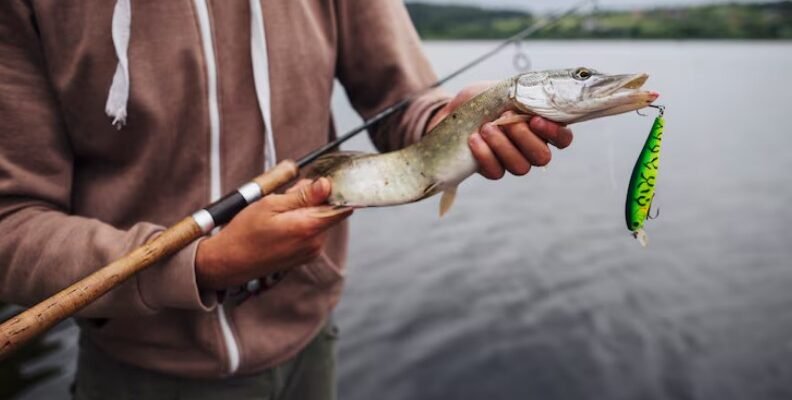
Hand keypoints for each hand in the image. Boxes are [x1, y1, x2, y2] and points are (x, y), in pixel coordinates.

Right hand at [195, 178, 351, 289]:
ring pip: (319, 220)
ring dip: (305, 211)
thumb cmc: (245, 233)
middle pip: (329, 210)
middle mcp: (315, 243)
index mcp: (309, 228)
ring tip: (279, 213)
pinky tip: (280, 225)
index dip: (334, 190)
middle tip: (286, 196)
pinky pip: (311, 232)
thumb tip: (326, 184)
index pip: (342, 206)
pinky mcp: (305, 256)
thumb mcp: (271, 204)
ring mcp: (311, 251)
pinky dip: (300, 223)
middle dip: (313, 198)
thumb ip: (303, 195)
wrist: (229, 262)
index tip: (320, 181)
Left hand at [428, 82, 573, 178]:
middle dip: (524, 138)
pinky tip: (474, 139)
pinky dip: (485, 155)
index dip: (554, 133)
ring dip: (503, 146)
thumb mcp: (504, 89)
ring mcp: (511, 161)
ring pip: (520, 167)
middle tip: (505, 120)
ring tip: (486, 128)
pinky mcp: (491, 170)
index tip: (534, 120)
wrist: (452, 111)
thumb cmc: (483, 99)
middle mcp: (530, 148)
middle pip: (542, 157)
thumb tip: (534, 95)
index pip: (563, 139)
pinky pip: (496, 172)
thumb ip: (523, 94)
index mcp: (540, 128)